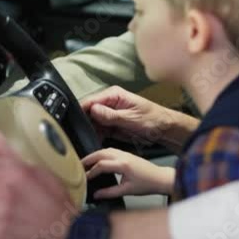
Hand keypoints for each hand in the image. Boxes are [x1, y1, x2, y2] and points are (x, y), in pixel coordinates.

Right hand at [80, 86, 197, 149]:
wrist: (164, 129)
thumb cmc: (152, 119)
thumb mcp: (131, 118)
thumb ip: (111, 115)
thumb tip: (92, 110)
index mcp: (113, 95)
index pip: (90, 101)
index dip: (81, 112)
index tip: (73, 124)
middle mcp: (108, 103)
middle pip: (88, 112)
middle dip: (83, 124)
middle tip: (77, 136)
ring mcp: (109, 115)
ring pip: (91, 123)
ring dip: (88, 131)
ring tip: (84, 141)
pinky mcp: (111, 126)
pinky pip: (98, 130)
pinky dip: (95, 136)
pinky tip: (92, 143)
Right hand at [82, 148, 175, 198]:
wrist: (160, 178)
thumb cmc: (147, 184)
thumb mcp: (127, 191)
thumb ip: (109, 192)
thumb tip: (96, 195)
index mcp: (123, 165)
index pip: (101, 165)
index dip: (90, 172)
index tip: (84, 179)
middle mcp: (124, 156)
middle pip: (101, 153)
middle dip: (88, 159)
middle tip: (78, 166)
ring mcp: (126, 153)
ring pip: (106, 149)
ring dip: (95, 155)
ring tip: (86, 163)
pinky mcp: (128, 154)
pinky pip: (111, 150)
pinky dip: (102, 154)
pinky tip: (98, 160)